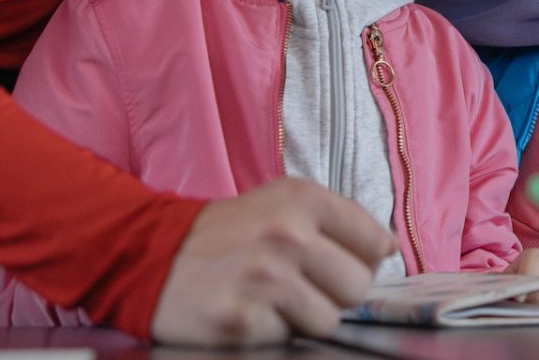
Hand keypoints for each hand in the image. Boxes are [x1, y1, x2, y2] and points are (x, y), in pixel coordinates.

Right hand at [151, 178, 394, 344]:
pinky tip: (249, 311)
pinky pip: (288, 339)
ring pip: (329, 320)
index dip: (363, 259)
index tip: (343, 263)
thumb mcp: (281, 203)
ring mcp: (265, 280)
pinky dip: (272, 331)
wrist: (152, 255)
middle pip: (359, 286)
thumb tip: (387, 249)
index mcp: (303, 199)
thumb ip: (337, 220)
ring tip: (273, 298)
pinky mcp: (243, 321)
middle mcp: (288, 235)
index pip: (375, 241)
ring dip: (305, 316)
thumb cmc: (227, 232)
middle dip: (336, 292)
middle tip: (304, 284)